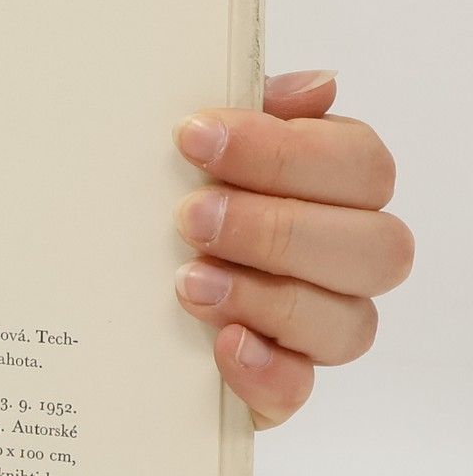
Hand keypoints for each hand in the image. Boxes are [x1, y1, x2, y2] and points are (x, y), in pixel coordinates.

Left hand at [172, 70, 410, 428]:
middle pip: (375, 247)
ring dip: (269, 297)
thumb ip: (253, 112)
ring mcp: (316, 329)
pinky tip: (223, 345)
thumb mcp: (193, 150)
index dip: (285, 152)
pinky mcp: (277, 385)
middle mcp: (343, 260)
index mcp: (335, 189)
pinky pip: (299, 390)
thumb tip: (319, 86)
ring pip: (350, 323)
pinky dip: (265, 370)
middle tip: (191, 218)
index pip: (360, 165)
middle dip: (279, 228)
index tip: (195, 138)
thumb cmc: (164, 201)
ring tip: (187, 283)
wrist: (100, 292)